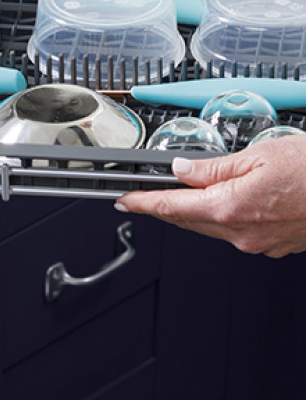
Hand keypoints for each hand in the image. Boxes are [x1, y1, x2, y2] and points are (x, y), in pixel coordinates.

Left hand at [115, 137, 305, 256]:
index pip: (170, 208)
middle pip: (186, 221)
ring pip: (209, 228)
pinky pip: (235, 232)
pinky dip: (221, 217)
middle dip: (163, 207)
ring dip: (191, 212)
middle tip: (143, 194)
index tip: (123, 201)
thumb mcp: (256, 154)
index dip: (142, 203)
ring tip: (183, 192)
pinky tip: (225, 200)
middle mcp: (242, 233)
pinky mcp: (275, 245)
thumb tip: (182, 170)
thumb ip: (212, 166)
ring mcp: (259, 243)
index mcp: (229, 208)